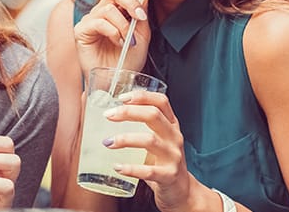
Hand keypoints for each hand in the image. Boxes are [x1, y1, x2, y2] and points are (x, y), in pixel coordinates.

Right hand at [73, 0, 152, 72]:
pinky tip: (118, 43)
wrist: (117, 81)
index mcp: (118, 9)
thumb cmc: (128, 60)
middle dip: (131, 1)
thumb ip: (141, 11)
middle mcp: (102, 11)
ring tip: (129, 41)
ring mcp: (91, 20)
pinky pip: (98, 22)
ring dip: (123, 25)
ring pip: (108, 8)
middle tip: (141, 17)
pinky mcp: (81, 31)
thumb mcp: (141, 33)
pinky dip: (113, 31)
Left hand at [104, 90, 193, 210]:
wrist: (181, 191)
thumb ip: (139, 127)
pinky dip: (130, 169)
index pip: (161, 102)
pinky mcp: (169, 176)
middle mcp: (175, 137)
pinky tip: (117, 167)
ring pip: (150, 140)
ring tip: (107, 142)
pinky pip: (149, 171)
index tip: (121, 97)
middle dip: (128, 112)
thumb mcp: (157, 140)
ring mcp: (174, 156)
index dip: (141, 96)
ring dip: (125, 139)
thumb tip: (106, 113)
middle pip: (153, 115)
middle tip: (108, 115)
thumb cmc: (162, 162)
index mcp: (171, 125)